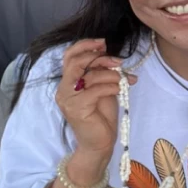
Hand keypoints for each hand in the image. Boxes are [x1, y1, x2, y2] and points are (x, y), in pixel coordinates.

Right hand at [53, 39, 134, 157]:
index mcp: (67, 82)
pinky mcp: (77, 109)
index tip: (103, 43)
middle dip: (98, 57)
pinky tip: (120, 89)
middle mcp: (63, 89)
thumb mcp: (102, 88)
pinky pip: (96, 90)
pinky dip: (112, 86)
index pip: (69, 56)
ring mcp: (68, 100)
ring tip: (124, 79)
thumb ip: (101, 73)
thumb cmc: (100, 116)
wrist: (99, 144)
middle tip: (117, 61)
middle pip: (75, 61)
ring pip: (88, 75)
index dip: (85, 45)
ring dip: (111, 74)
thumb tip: (112, 57)